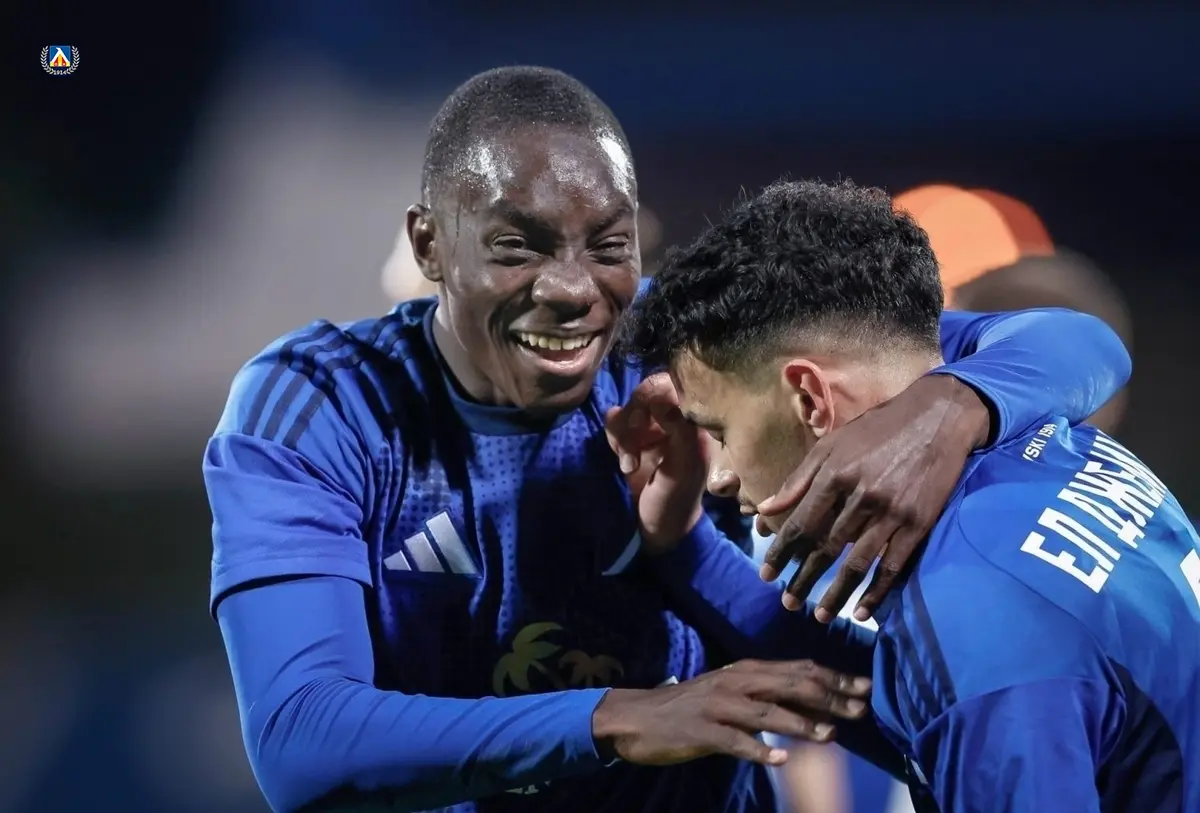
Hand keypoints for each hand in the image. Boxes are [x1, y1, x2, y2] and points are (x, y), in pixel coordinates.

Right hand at [591, 659, 870, 766]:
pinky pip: (733, 742)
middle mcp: (735, 682)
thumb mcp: (731, 692)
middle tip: (860, 710)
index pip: (798, 669)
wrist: (638, 716)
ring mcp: (717, 706)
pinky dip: (757, 750)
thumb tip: (812, 705)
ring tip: (828, 735)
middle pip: (788, 685)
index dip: (833, 678)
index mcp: (745, 670)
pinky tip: (778, 760)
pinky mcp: (701, 731)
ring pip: (765, 713)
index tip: (864, 688)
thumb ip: (767, 696)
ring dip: (799, 723)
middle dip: (827, 697)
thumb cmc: (691, 706)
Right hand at [605, 374, 708, 550]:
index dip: (654, 394)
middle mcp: (673, 420)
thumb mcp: (683, 469)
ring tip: (628, 465)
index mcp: (694, 422)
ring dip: (622, 434)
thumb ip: (679, 432)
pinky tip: (623, 462)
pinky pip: (615, 421)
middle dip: (634, 417)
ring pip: (627, 407)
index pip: (673, 385)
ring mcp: (651, 429)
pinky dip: (614, 439)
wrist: (654, 530)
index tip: (646, 417)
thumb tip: (663, 401)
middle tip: (632, 443)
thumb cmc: (675, 502)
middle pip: (646, 392)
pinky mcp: (630, 438)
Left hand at [757, 375, 990, 620]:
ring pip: (857, 563)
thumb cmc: (878, 430)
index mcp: (835, 475)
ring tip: (820, 616)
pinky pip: (893, 566)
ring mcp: (891, 512)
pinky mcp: (918, 523)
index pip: (801, 523)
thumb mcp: (832, 444)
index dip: (782, 552)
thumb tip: (766, 508)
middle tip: (787, 603)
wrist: (937, 417)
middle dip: (804, 579)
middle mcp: (860, 496)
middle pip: (825, 548)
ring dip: (836, 594)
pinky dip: (877, 592)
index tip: (766, 575)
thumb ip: (799, 479)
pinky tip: (862, 611)